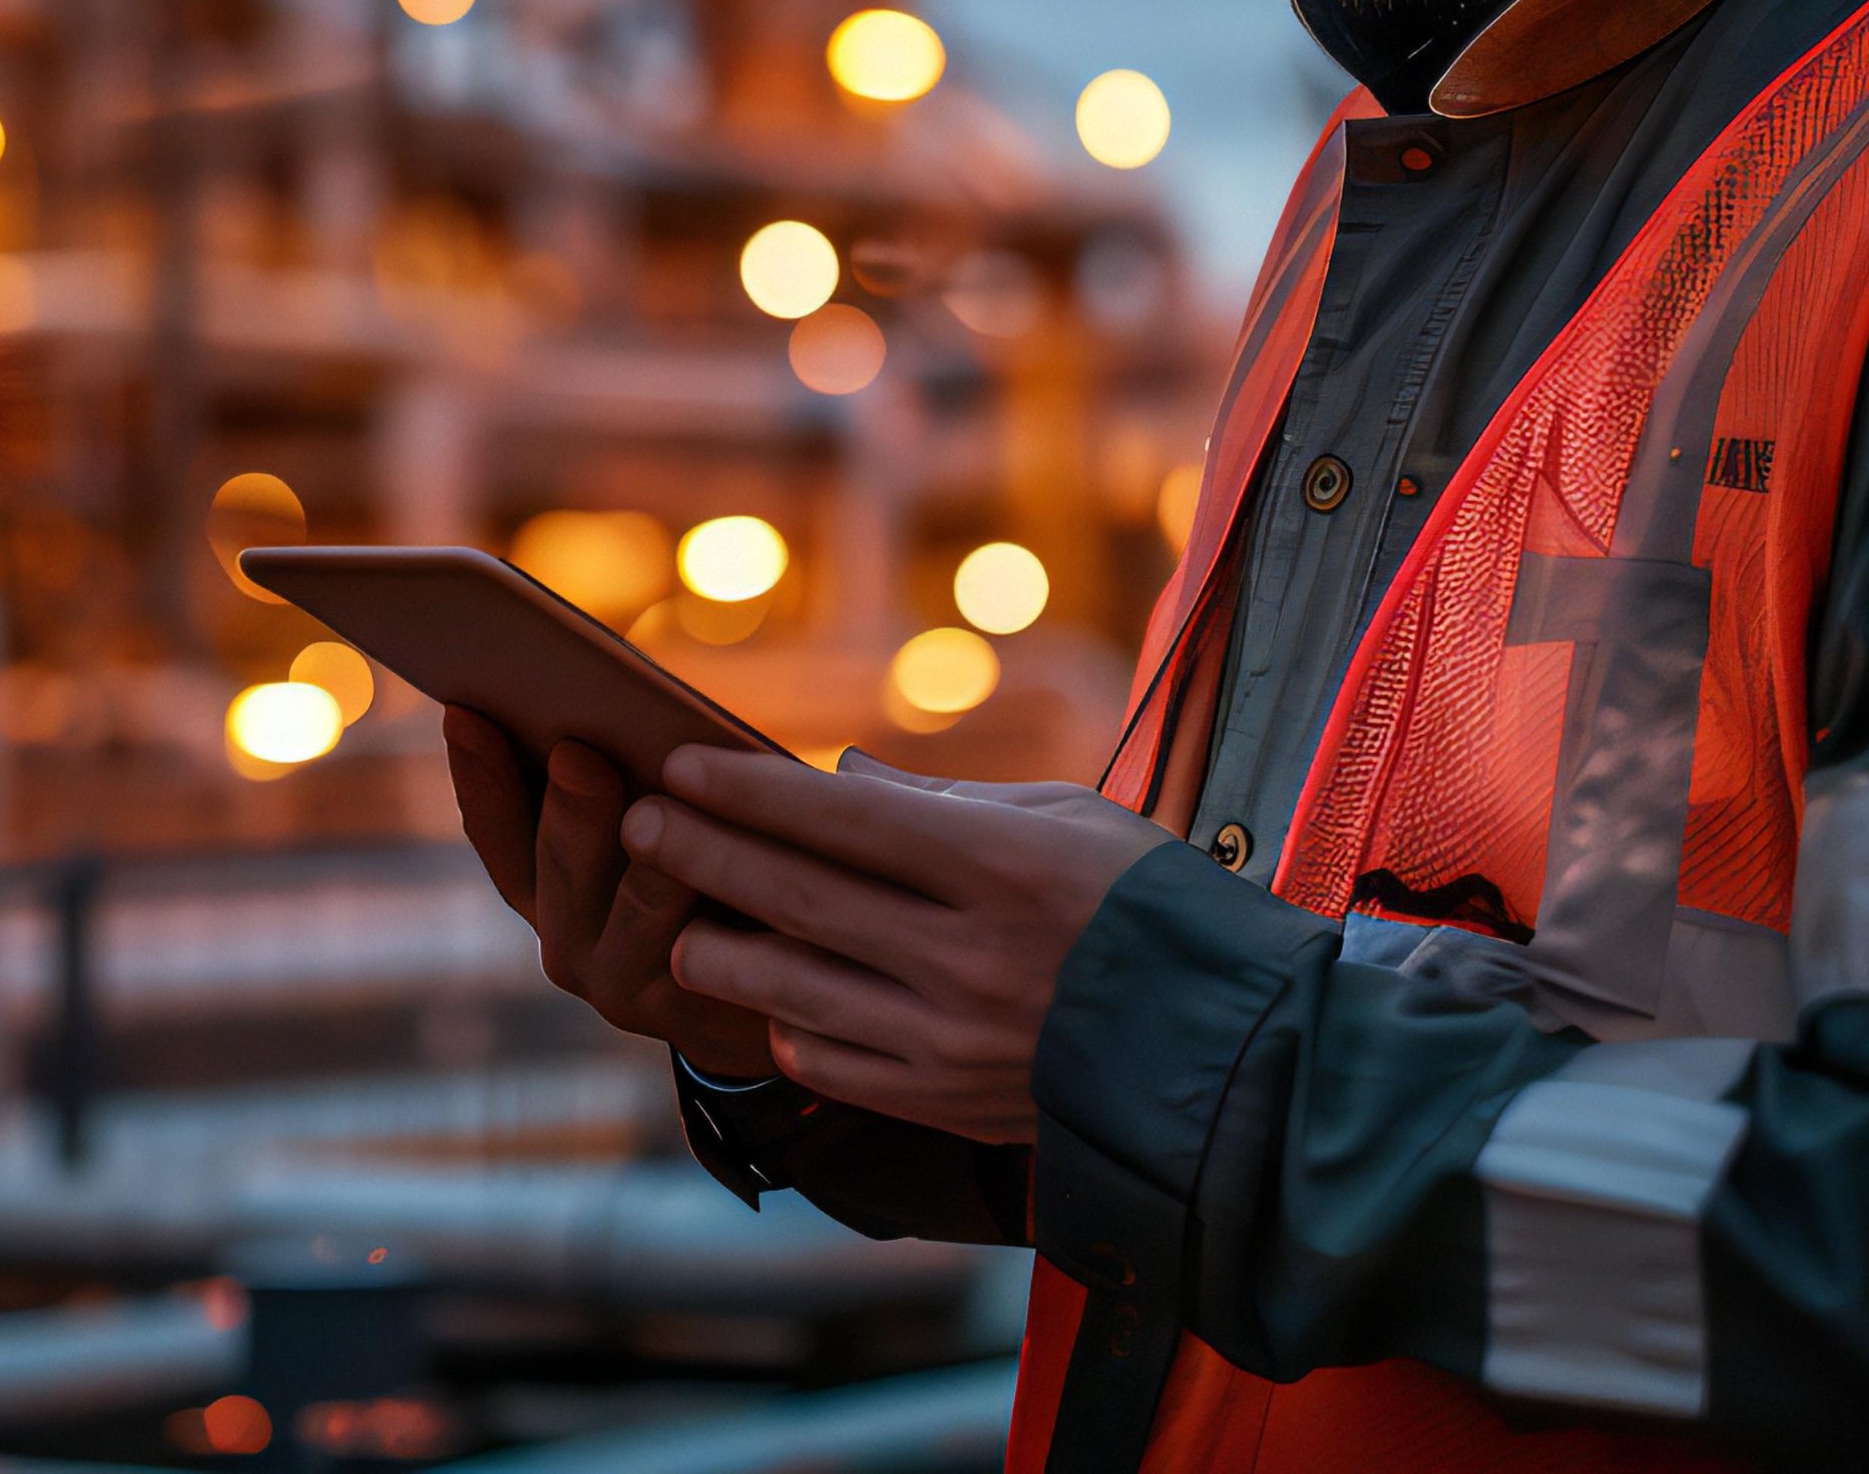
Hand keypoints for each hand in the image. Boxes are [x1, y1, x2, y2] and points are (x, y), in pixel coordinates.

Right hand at [444, 708, 775, 1077]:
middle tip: (576, 751)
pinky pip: (711, 950)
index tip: (463, 710)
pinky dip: (720, 898)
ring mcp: (629, 985)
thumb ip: (624, 775)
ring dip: (647, 858)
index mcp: (547, 889)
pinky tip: (738, 861)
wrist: (785, 988)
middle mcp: (570, 943)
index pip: (496, 833)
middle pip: (557, 869)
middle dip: (568, 808)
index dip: (477, 776)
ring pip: (637, 911)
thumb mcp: (659, 819)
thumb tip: (604, 704)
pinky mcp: (699, 1011)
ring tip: (659, 808)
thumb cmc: (712, 872)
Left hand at [624, 748, 1174, 1145]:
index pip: (844, 821)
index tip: (681, 763)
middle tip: (640, 821)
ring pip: (799, 989)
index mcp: (1003, 870)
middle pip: (803, 898)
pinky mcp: (950, 1105)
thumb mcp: (1066, 822)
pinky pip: (836, 1064)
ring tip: (675, 916)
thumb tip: (837, 777)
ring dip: (723, 948)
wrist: (1227, 1051)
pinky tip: (761, 997)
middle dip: (707, 854)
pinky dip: (788, 1026)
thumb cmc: (1149, 907)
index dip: (751, 790)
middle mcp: (971, 958)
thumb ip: (945, 803)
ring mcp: (955, 1041)